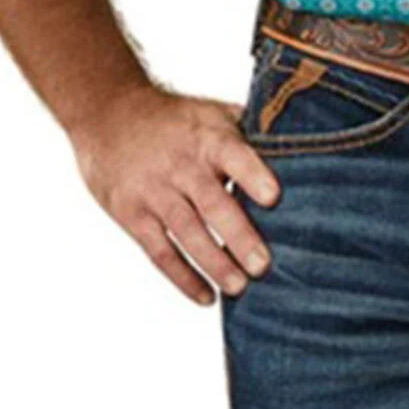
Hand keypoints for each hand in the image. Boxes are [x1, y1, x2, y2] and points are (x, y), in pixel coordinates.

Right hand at [70, 83, 282, 306]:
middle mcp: (181, 164)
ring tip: (239, 287)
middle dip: (238, 237)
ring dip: (214, 264)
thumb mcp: (208, 112)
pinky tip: (205, 296)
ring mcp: (154, 190)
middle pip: (212, 204)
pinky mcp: (131, 213)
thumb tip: (301, 141)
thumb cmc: (172, 118)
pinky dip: (182, 277)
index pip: (234, 154)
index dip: (253, 175)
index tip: (274, 198)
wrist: (107, 113)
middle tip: (263, 266)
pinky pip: (159, 251)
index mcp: (207, 136)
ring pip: (187, 233)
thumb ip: (248, 130)